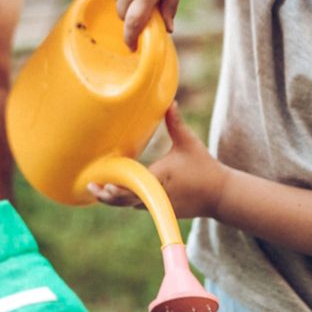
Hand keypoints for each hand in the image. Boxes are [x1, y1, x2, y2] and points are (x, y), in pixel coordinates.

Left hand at [88, 104, 226, 219]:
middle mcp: (157, 195)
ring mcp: (160, 205)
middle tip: (91, 187)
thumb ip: (175, 123)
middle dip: (108, 196)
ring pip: (131, 204)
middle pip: (126, 200)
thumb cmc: (204, 166)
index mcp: (160, 177)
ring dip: (115, 200)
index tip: (102, 183)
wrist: (221, 195)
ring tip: (96, 190)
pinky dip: (127, 201)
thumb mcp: (188, 142)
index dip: (117, 187)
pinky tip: (114, 194)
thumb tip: (170, 101)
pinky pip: (140, 205)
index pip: (134, 185)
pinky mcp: (162, 210)